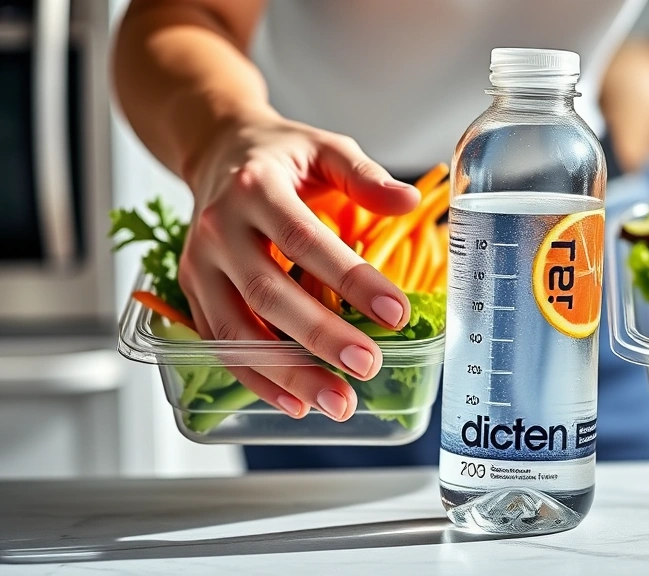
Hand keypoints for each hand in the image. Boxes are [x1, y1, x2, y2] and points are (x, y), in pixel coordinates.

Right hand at [179, 109, 420, 420]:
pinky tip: (295, 403)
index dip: (350, 279)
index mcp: (256, 188)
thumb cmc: (281, 156)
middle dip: (320, 337)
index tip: (397, 313)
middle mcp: (218, 229)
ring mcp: (199, 265)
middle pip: (267, 293)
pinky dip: (255, 378)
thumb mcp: (325, 147)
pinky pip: (219, 343)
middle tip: (369, 367)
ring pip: (236, 330)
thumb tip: (408, 201)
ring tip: (337, 403)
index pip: (304, 240)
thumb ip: (364, 174)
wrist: (218, 151)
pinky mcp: (192, 292)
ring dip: (286, 373)